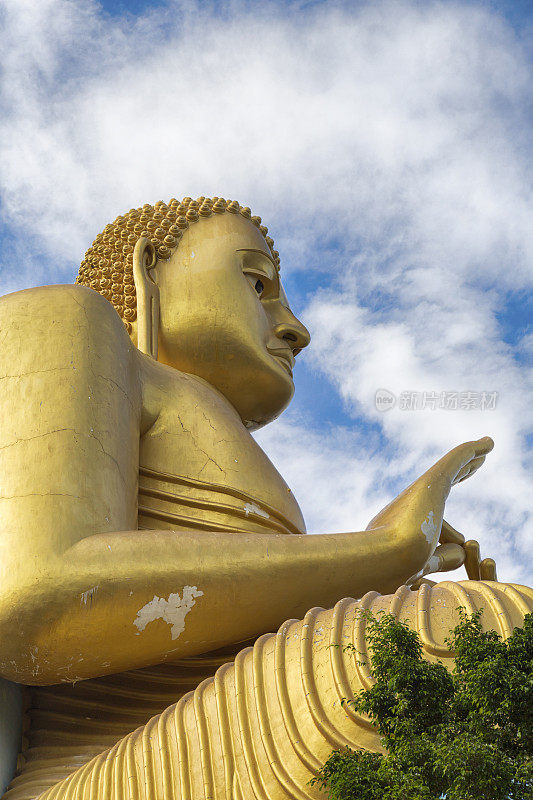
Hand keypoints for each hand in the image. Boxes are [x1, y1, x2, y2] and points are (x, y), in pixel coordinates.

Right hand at [366, 437, 494, 584]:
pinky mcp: (434, 481)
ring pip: (454, 466)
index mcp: (409, 519)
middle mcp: (415, 500)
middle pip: (445, 480)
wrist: (388, 558)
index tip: (459, 514)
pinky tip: (489, 443)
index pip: (435, 506)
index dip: (449, 502)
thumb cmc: (400, 568)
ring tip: (487, 444)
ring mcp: (424, 489)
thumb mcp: (424, 564)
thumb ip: (444, 557)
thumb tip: (464, 542)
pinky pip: (458, 459)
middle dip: (462, 470)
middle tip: (476, 463)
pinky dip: (473, 450)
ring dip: (472, 456)